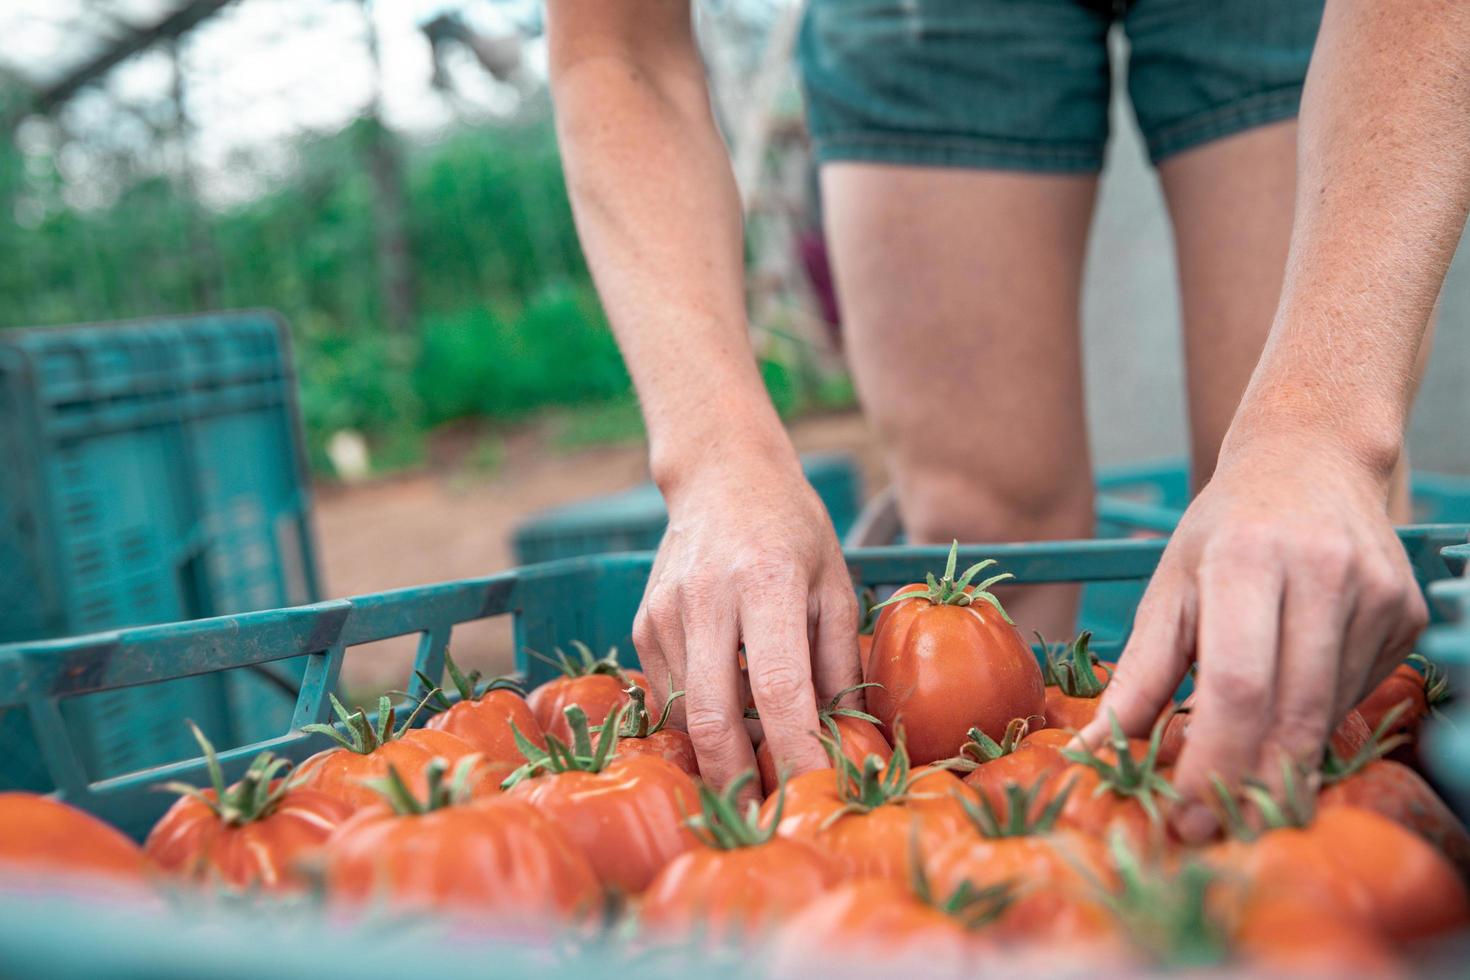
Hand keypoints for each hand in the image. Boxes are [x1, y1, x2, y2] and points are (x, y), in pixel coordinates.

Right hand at [632, 450, 861, 802]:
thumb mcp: (836, 581)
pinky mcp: (642, 623)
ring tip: (757, 756)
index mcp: (766, 582)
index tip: (813, 791)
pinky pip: (670, 693)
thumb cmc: (792, 528)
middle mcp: (707, 597)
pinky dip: (699, 715)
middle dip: (738, 777)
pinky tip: (728, 706)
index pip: (778, 688)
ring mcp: (665, 611)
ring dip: (720, 748)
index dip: (795, 750)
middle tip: (766, 812)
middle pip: (712, 715)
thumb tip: (837, 734)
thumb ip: (837, 659)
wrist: (721, 474)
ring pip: (685, 712)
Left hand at [1080, 428, 1427, 840]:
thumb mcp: (1167, 590)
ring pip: (1328, 714)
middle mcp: (1321, 572)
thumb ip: (1138, 677)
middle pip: (1291, 713)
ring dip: (1279, 755)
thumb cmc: (1222, 529)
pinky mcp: (1407, 612)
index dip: (1211, 764)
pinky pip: (1358, 693)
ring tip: (1237, 767)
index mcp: (1246, 559)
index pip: (1236, 688)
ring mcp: (1375, 593)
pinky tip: (1288, 693)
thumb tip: (1094, 753)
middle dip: (1247, 784)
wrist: (1310, 456)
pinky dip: (1314, 715)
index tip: (1181, 814)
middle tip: (1208, 827)